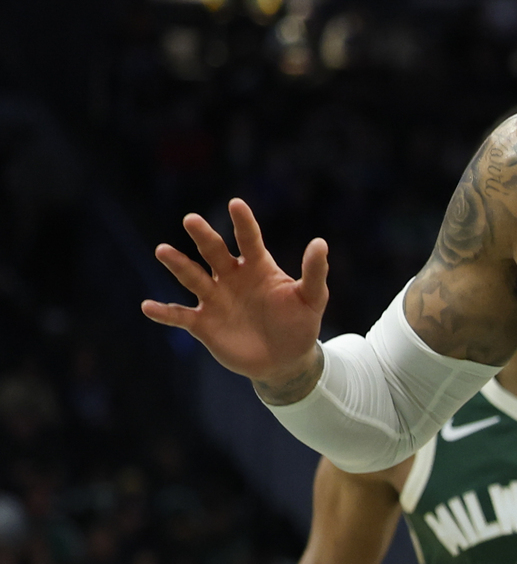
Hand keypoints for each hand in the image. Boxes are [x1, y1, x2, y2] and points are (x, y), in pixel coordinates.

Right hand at [142, 198, 329, 399]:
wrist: (286, 360)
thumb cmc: (299, 324)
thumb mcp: (312, 299)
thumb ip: (314, 272)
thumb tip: (320, 243)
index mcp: (257, 267)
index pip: (249, 239)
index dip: (243, 223)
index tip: (236, 203)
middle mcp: (231, 277)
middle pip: (214, 252)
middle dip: (203, 236)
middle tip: (192, 219)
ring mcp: (215, 299)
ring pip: (192, 277)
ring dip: (178, 264)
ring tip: (163, 250)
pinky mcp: (203, 323)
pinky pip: (180, 316)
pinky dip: (164, 312)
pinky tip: (148, 306)